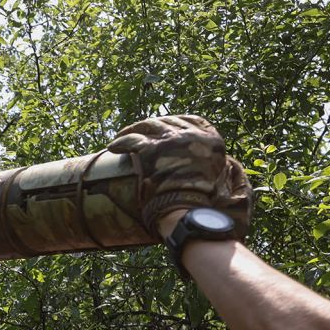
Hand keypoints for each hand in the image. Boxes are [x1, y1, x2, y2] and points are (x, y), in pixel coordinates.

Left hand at [106, 114, 251, 236]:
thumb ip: (207, 162)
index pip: (194, 121)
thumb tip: (200, 164)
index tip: (167, 127)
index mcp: (211, 139)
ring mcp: (171, 140)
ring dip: (133, 130)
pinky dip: (121, 141)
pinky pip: (131, 140)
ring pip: (148, 126)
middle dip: (152, 126)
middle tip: (141, 132)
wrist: (189, 209)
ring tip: (122, 136)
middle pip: (168, 122)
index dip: (178, 122)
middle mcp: (192, 135)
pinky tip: (113, 146)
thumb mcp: (215, 174)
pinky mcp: (151, 149)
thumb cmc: (202, 200)